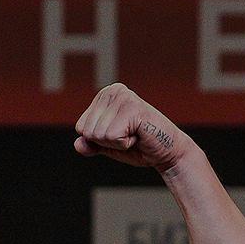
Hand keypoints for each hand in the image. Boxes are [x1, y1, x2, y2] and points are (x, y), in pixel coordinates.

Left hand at [74, 83, 193, 172]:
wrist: (166, 152)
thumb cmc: (137, 146)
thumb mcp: (106, 146)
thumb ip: (89, 145)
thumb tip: (78, 144)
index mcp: (103, 95)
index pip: (81, 127)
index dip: (99, 140)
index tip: (119, 134)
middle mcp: (112, 91)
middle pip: (88, 131)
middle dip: (107, 141)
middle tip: (129, 135)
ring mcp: (123, 97)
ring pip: (98, 135)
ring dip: (117, 142)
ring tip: (134, 134)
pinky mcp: (132, 108)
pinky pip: (112, 137)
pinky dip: (124, 144)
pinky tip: (139, 135)